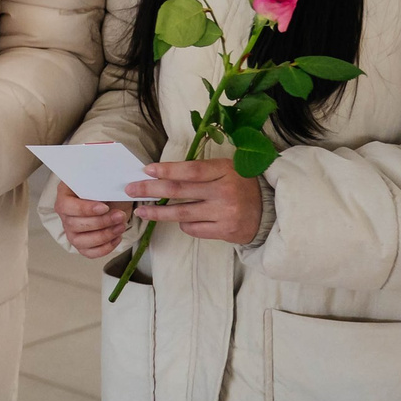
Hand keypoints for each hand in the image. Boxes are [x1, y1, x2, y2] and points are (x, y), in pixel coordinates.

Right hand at [53, 179, 131, 257]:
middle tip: (119, 216)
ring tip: (121, 226)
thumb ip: (100, 185)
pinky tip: (117, 237)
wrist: (113, 199)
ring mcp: (72, 232)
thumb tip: (109, 190)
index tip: (105, 207)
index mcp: (64, 195)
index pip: (66, 206)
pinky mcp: (82, 245)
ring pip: (81, 241)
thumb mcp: (102, 182)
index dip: (85, 209)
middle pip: (74, 225)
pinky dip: (105, 248)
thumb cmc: (104, 189)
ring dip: (104, 235)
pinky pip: (90, 253)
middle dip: (101, 222)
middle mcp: (65, 216)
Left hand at [130, 157, 262, 245]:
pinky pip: (193, 229)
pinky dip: (183, 224)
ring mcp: (225, 213)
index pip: (190, 170)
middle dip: (150, 190)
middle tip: (131, 190)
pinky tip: (181, 220)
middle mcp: (224, 191)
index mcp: (224, 170)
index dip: (166, 169)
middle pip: (179, 190)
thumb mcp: (225, 169)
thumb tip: (160, 174)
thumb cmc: (240, 185)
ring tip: (141, 211)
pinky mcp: (225, 231)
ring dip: (158, 213)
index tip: (146, 170)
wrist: (270, 210)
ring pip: (181, 213)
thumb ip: (199, 171)